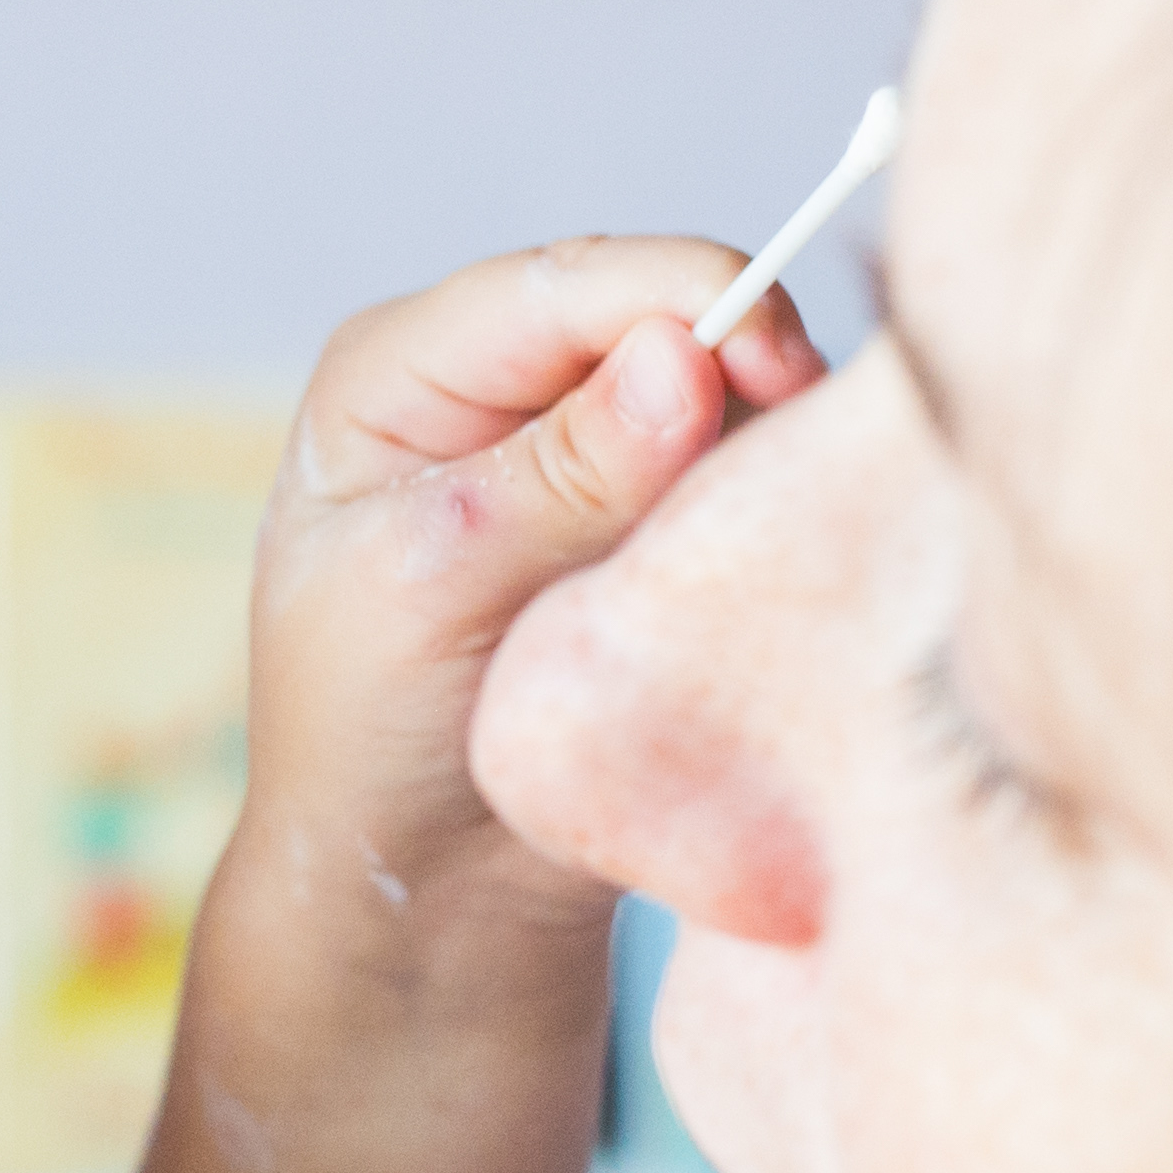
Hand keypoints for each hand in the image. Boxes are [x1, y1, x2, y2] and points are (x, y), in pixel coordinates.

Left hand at [241, 231, 816, 953]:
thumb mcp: (430, 593)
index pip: (563, 283)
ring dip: (764, 440)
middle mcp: (498, 387)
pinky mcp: (655, 524)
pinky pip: (745, 477)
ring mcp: (586, 455)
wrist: (422, 889)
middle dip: (742, 361)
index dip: (682, 298)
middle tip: (804, 447)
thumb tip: (681, 361)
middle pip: (658, 313)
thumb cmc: (368, 739)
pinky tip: (777, 555)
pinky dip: (772, 501)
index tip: (774, 363)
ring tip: (769, 525)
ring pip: (723, 391)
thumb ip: (558, 479)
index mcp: (403, 370)